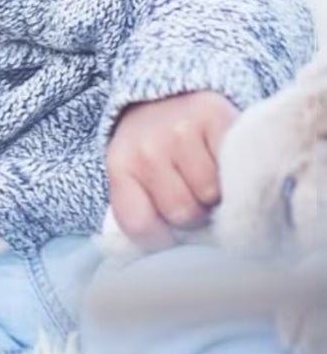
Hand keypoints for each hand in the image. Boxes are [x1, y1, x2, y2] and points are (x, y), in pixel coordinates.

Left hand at [106, 91, 237, 250]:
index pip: (139, 225)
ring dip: (215, 193)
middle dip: (193, 212)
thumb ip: (144, 213)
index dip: (161, 239)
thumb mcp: (135, 176)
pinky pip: (233, 169)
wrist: (169, 92)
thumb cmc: (154, 147)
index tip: (171, 232)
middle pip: (182, 213)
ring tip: (208, 174)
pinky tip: (221, 160)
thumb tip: (164, 261)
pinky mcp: (214, 117)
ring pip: (211, 195)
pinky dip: (232, 172)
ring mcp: (179, 130)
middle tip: (192, 192)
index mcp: (119, 165)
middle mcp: (145, 147)